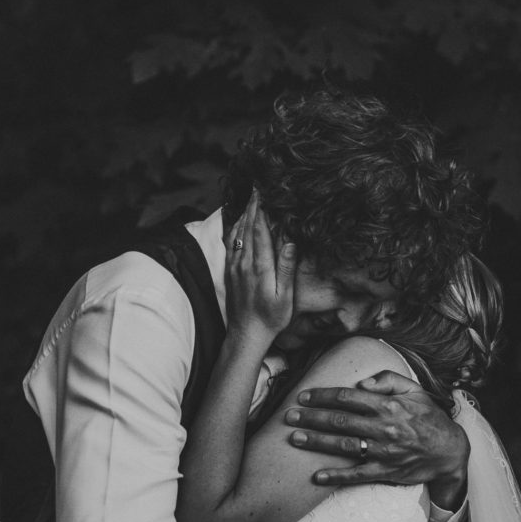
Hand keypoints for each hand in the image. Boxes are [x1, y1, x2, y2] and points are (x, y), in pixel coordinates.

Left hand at [225, 190, 296, 338]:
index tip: (264, 191)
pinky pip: (231, 243)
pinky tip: (238, 221)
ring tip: (250, 198)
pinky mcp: (230, 271)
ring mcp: (234, 266)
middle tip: (257, 186)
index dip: (261, 209)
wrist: (246, 334)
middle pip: (247, 226)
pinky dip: (235, 227)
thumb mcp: (285, 296)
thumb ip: (286, 268)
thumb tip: (290, 242)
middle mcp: (244, 263)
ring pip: (237, 232)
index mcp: (259, 267)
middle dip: (253, 205)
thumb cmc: (270, 318)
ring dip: (244, 213)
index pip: (259, 230)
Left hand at [284, 371, 469, 503]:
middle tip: (289, 416)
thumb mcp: (415, 390)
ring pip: (343, 446)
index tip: (304, 396)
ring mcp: (383, 452)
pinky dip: (336, 477)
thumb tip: (362, 381)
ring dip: (316, 442)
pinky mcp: (385, 472)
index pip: (348, 397)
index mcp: (388, 405)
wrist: (450, 451)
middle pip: (340, 420)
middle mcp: (383, 428)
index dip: (323, 396)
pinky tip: (316, 477)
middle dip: (311, 418)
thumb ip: (388, 379)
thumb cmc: (429, 418)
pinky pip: (356, 475)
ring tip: (295, 439)